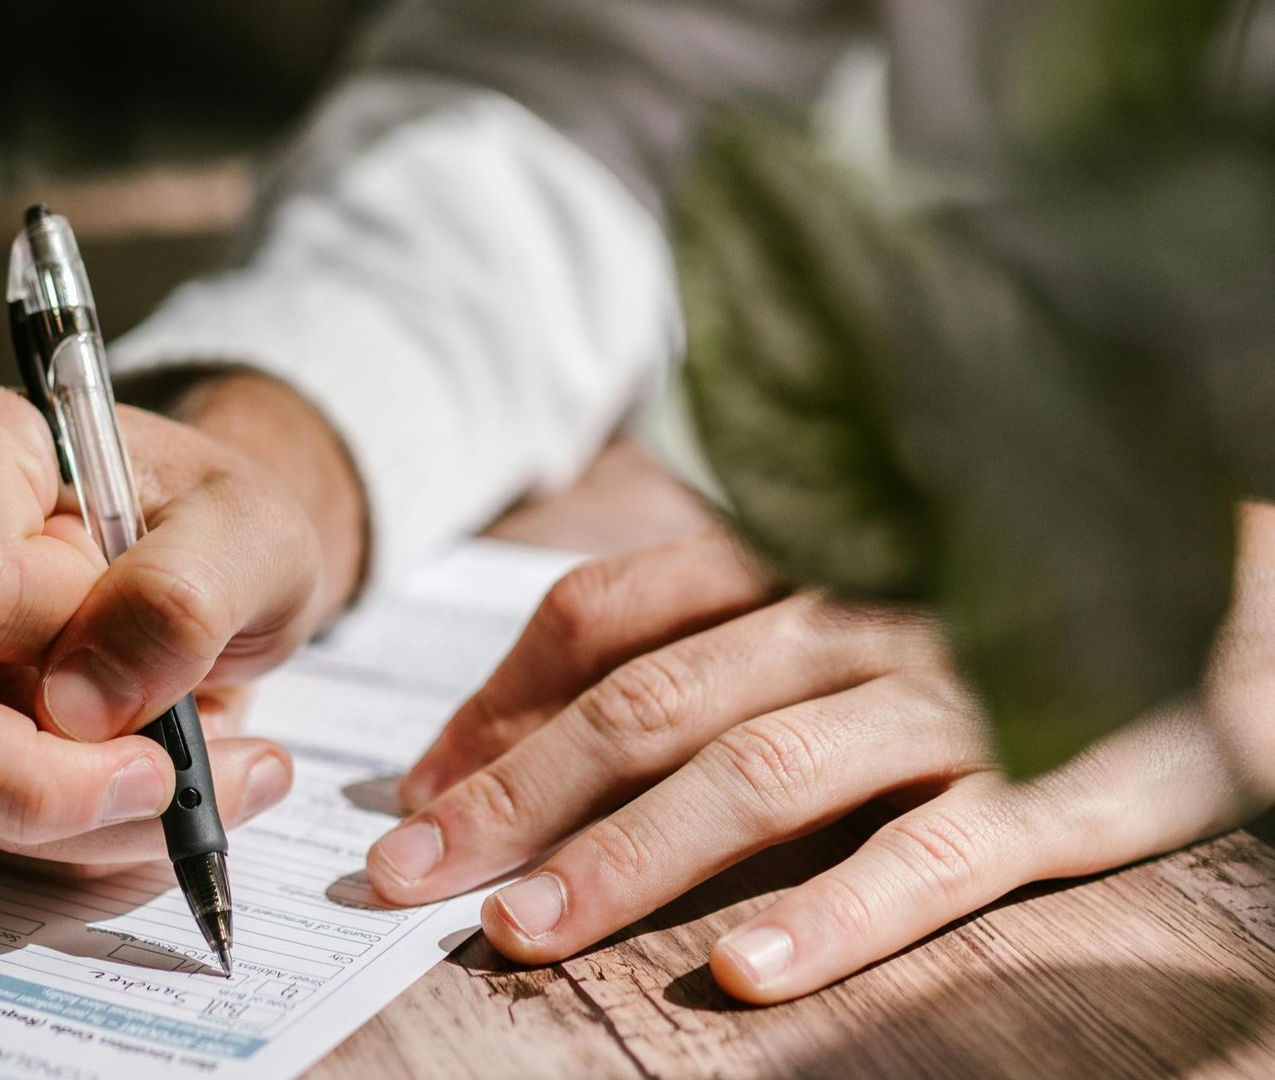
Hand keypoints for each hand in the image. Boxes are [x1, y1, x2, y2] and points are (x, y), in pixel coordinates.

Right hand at [0, 374, 364, 872]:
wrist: (218, 567)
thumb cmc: (216, 524)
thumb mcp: (251, 533)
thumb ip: (181, 596)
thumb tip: (82, 706)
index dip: (68, 634)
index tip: (161, 620)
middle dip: (45, 784)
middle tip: (169, 781)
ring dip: (92, 819)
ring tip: (211, 773)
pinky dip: (94, 834)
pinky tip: (172, 784)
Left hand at [368, 513, 1274, 1002]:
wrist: (1236, 573)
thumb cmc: (1000, 584)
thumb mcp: (840, 578)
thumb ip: (693, 626)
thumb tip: (512, 726)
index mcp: (793, 551)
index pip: (603, 613)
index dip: (497, 705)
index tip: (421, 794)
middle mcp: (853, 608)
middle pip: (647, 700)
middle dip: (514, 795)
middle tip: (411, 877)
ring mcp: (955, 689)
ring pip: (760, 772)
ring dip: (628, 859)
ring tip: (524, 929)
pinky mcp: (1065, 777)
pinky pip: (935, 853)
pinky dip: (835, 915)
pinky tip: (743, 975)